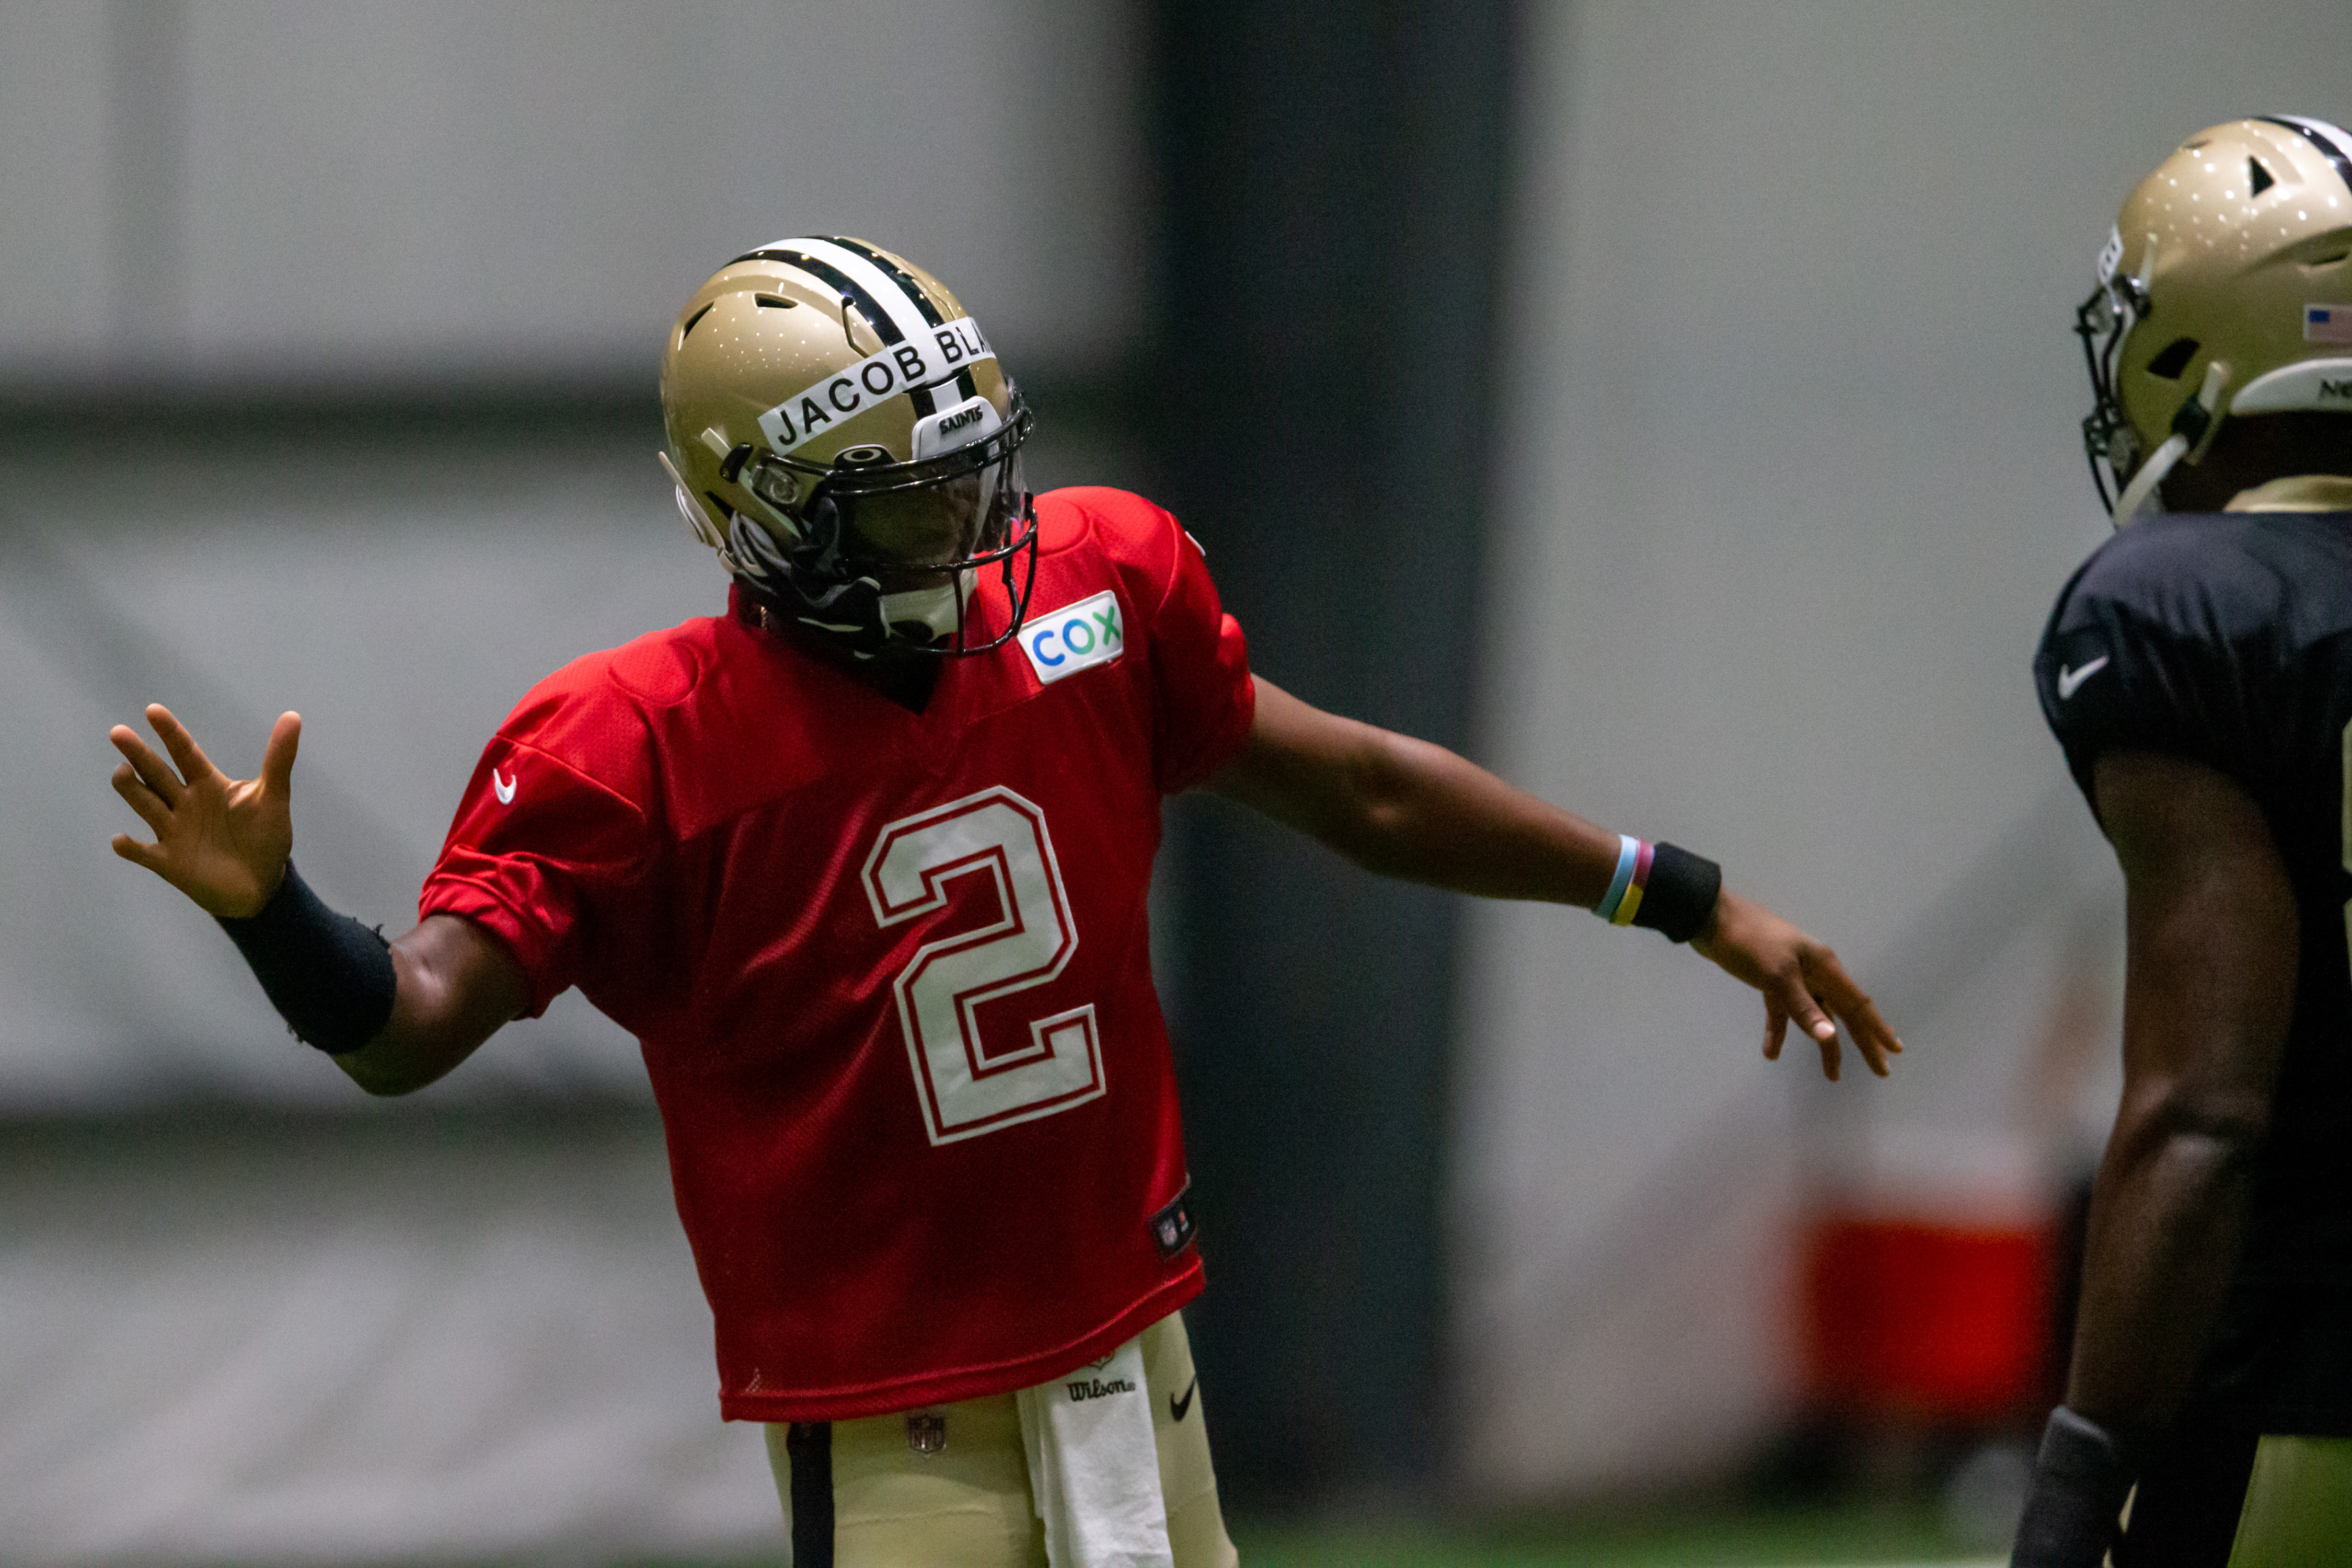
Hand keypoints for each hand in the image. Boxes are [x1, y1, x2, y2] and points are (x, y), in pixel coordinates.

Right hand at [109, 705, 300, 918]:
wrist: (261, 884)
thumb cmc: (264, 837)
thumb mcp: (273, 797)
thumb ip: (279, 758)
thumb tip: (293, 715)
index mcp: (208, 784)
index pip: (186, 752)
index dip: (171, 732)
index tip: (153, 710)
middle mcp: (185, 803)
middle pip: (157, 774)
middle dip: (138, 754)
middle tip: (118, 732)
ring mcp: (174, 831)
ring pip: (145, 805)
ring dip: (131, 789)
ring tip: (121, 772)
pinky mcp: (169, 862)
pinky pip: (144, 853)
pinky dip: (131, 848)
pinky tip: (120, 840)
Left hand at [1691, 889, 1901, 1079]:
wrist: (1710, 919)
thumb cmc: (1748, 942)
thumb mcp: (1776, 975)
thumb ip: (1802, 1008)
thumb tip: (1830, 1037)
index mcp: (1824, 967)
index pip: (1857, 1004)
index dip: (1876, 1029)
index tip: (1894, 1052)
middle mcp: (1815, 972)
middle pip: (1844, 1013)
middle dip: (1862, 1042)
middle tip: (1879, 1071)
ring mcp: (1794, 977)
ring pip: (1816, 1016)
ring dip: (1823, 1044)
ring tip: (1832, 1076)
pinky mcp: (1771, 981)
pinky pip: (1782, 1012)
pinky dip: (1778, 1032)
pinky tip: (1770, 1053)